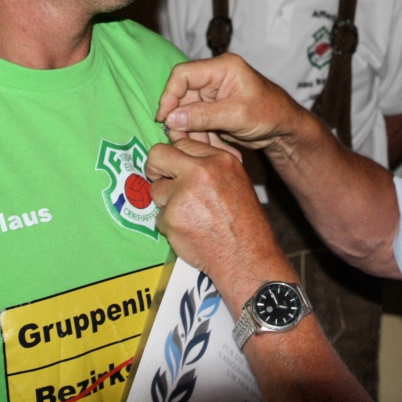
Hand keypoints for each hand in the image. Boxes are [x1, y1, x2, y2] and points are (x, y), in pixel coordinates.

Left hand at [146, 138, 293, 311]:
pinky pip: (159, 217)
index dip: (175, 157)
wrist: (246, 257)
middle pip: (157, 155)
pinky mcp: (172, 218)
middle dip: (154, 169)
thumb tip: (183, 156)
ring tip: (189, 215)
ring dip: (166, 203)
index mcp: (219, 160)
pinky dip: (170, 226)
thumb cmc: (244, 222)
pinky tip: (190, 232)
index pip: (182, 144)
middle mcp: (200, 172)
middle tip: (161, 181)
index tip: (173, 167)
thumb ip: (211, 166)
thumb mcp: (236, 181)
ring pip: (156, 190)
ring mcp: (183, 195)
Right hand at [157, 54, 315, 153]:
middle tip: (184, 142)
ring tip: (211, 149)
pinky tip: (221, 150)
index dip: (170, 95)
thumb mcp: (237, 115)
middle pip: (183, 97)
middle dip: (183, 122)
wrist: (285, 129)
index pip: (183, 74)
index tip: (164, 118)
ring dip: (195, 135)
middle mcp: (214, 78)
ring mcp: (213, 94)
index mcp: (222, 68)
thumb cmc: (270, 113)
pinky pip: (198, 123)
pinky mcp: (214, 110)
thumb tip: (171, 119)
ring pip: (188, 114)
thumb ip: (203, 116)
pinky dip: (204, 138)